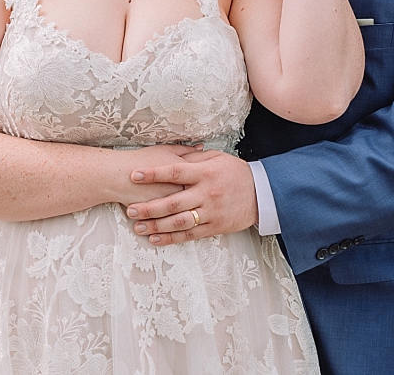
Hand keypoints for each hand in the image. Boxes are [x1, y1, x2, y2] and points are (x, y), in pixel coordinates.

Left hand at [124, 149, 258, 245]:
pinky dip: (171, 238)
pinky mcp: (214, 227)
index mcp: (206, 173)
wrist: (262, 194)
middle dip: (149, 207)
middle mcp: (206, 193)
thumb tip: (175, 154)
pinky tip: (156, 239)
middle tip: (130, 209)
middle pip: (173, 202)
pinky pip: (190, 235)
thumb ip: (195, 157)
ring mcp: (210, 212)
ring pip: (178, 222)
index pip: (175, 172)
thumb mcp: (218, 158)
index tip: (135, 174)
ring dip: (156, 226)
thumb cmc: (237, 173)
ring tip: (138, 227)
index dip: (154, 174)